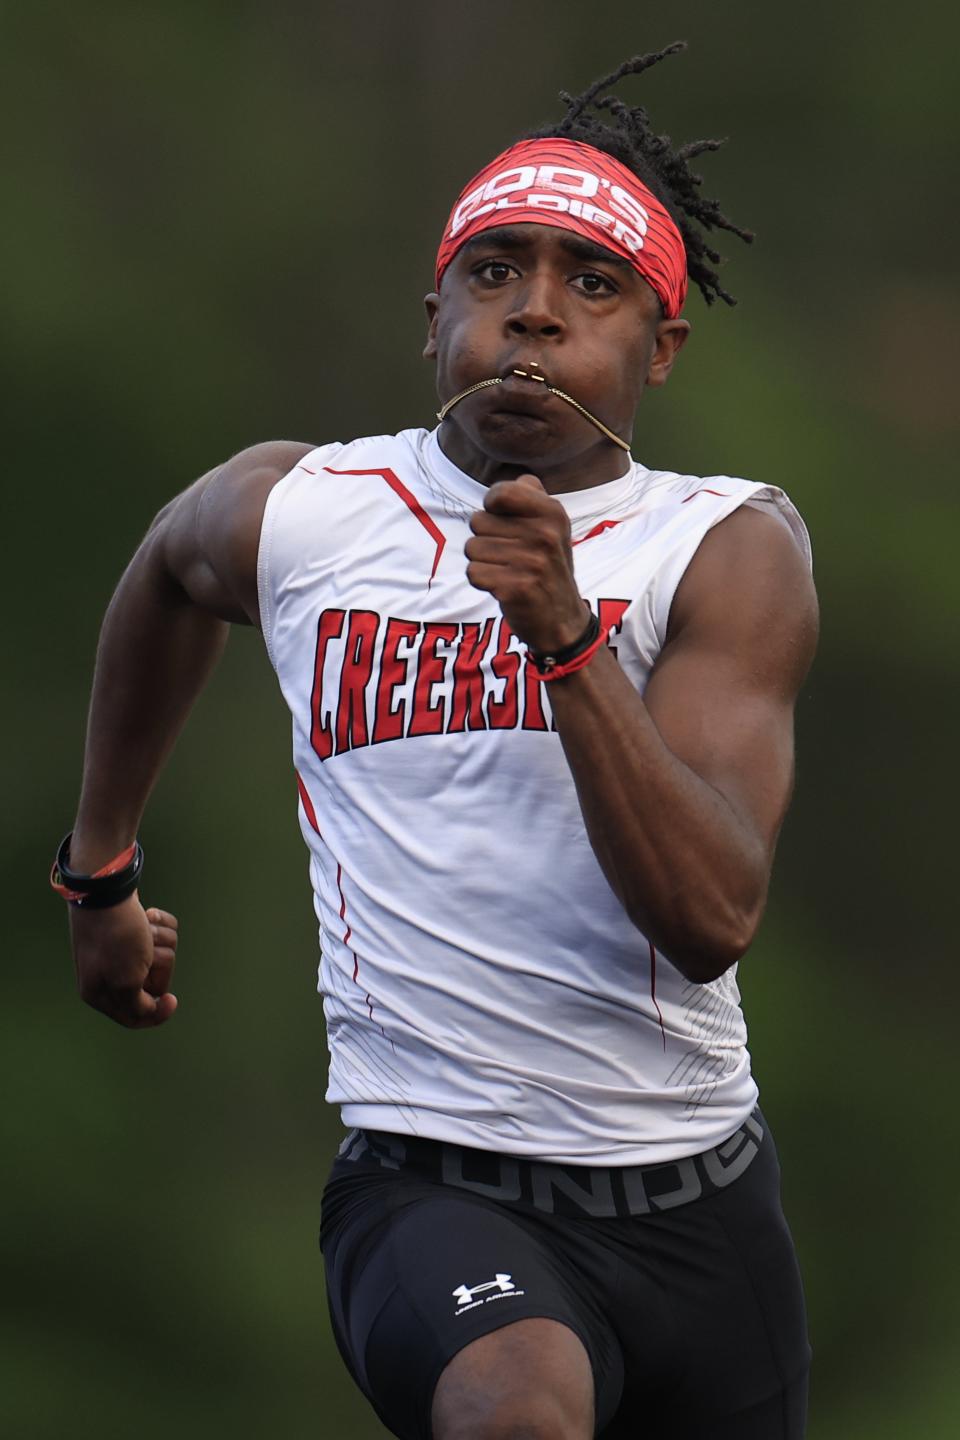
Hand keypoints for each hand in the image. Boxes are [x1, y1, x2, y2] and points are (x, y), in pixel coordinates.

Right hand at [70, 893, 178, 1027]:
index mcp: (100, 993)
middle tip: (147, 950)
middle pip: (154, 983)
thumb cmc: (116, 939)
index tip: (172, 999)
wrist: (107, 890)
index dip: (156, 1013)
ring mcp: (122, 949)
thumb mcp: (125, 982)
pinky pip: (161, 933)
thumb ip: (137, 1007)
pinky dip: (161, 923)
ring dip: (161, 940)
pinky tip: (148, 914)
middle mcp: (109, 973)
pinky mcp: (134, 929)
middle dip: (159, 963)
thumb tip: (149, 1011)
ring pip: (161, 954)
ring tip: (145, 928)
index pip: (134, 1018)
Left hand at [465, 474, 588, 651]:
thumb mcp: (553, 528)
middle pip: (478, 521)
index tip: (506, 523)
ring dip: (483, 562)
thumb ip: (534, 498)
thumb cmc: (548, 567)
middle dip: (486, 539)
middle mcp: (545, 535)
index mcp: (553, 513)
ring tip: (508, 572)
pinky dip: (482, 582)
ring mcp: (532, 562)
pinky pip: (474, 573)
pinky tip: (503, 587)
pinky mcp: (516, 589)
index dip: (492, 507)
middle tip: (511, 556)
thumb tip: (520, 478)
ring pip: (472, 547)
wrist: (561, 620)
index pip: (499, 493)